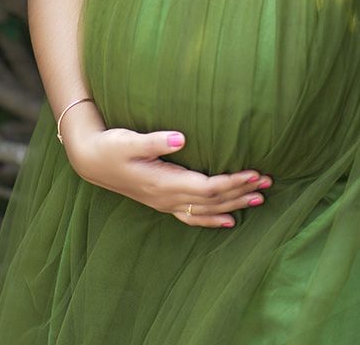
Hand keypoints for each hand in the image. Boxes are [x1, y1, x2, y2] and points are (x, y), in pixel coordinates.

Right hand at [61, 102, 271, 228]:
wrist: (90, 161)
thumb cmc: (111, 147)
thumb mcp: (129, 140)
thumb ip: (155, 140)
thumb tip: (181, 138)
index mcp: (165, 183)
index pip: (208, 187)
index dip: (233, 182)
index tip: (255, 172)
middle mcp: (168, 198)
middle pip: (213, 201)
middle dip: (242, 192)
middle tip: (268, 182)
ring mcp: (166, 203)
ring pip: (207, 211)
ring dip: (234, 205)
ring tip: (260, 198)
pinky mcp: (162, 201)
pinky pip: (193, 217)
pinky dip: (213, 220)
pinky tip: (229, 221)